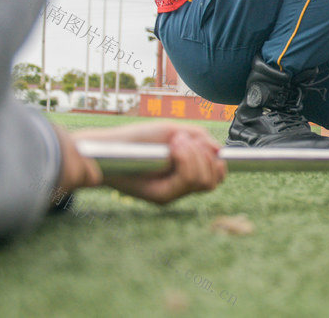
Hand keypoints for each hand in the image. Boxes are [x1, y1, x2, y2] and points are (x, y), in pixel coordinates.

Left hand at [60, 122, 225, 204]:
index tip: (216, 151)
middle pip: (213, 180)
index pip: (214, 176)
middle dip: (206, 156)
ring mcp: (171, 193)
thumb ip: (197, 138)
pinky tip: (174, 147)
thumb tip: (218, 150)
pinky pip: (187, 181)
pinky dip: (186, 159)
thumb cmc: (136, 139)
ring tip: (176, 142)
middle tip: (185, 140)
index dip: (220, 164)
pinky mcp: (161, 197)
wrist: (108, 149)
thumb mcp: (172, 132)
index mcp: (184, 171)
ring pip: (203, 182)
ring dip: (196, 155)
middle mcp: (179, 186)